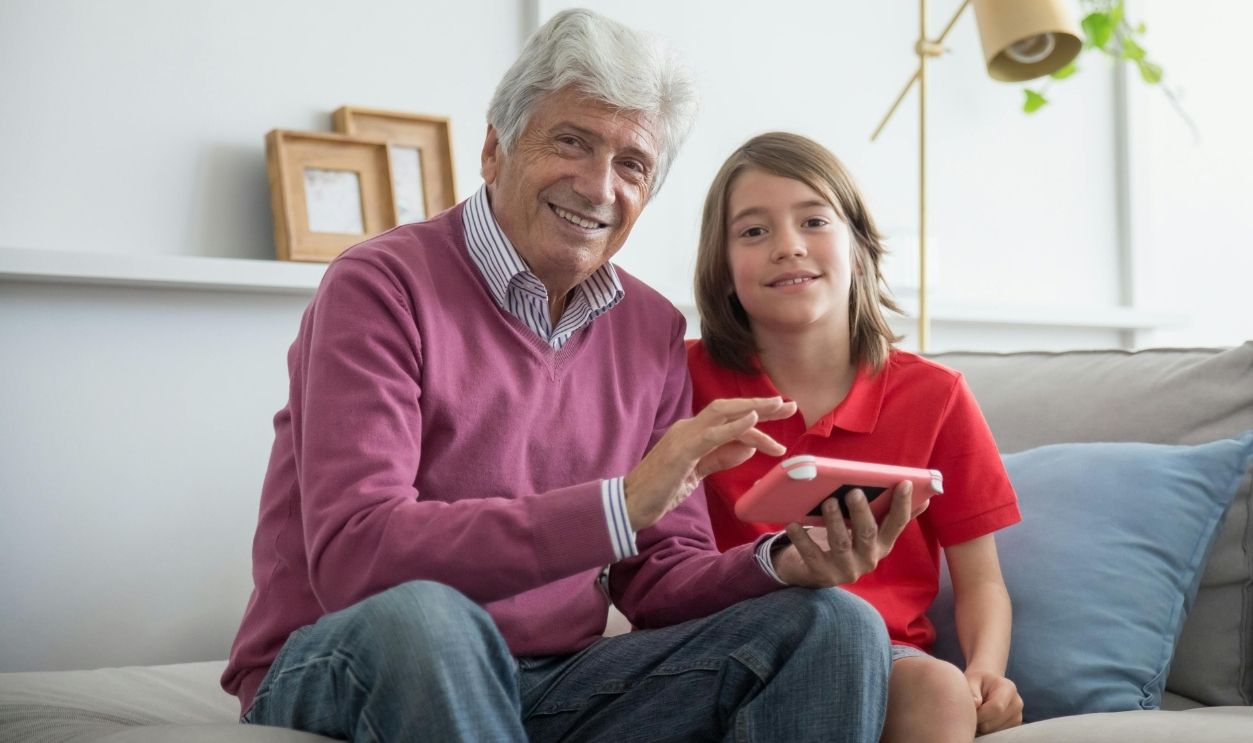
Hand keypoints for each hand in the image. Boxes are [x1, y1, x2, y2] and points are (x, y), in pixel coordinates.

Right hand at [623, 397, 796, 530]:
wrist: (629, 505)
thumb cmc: (659, 491)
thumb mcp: (696, 473)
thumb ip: (719, 458)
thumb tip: (747, 448)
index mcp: (691, 433)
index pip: (728, 418)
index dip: (755, 416)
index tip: (780, 417)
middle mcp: (687, 428)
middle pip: (729, 409)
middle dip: (760, 405)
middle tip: (789, 406)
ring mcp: (683, 437)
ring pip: (723, 414)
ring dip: (753, 410)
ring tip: (779, 408)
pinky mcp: (681, 452)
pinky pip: (712, 434)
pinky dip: (734, 426)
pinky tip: (753, 421)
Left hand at [771, 481, 912, 586]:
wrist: (812, 571)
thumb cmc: (844, 541)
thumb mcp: (868, 530)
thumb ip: (890, 515)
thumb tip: (925, 498)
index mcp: (882, 545)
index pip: (897, 524)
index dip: (903, 504)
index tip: (904, 483)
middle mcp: (868, 559)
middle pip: (868, 533)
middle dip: (862, 512)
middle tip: (853, 491)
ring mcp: (846, 569)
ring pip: (841, 543)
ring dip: (835, 521)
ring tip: (827, 502)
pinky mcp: (822, 574)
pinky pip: (812, 555)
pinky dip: (802, 539)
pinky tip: (794, 524)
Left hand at [966, 669, 1022, 734]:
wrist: (988, 683)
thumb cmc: (978, 680)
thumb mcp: (972, 678)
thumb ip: (971, 690)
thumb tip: (976, 704)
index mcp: (1008, 688)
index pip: (996, 708)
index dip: (980, 714)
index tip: (968, 711)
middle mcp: (1017, 703)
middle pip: (994, 723)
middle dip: (978, 721)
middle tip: (970, 712)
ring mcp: (1017, 716)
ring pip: (994, 731)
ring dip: (981, 726)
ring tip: (977, 713)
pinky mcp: (1014, 726)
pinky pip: (996, 734)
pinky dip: (987, 730)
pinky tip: (983, 718)